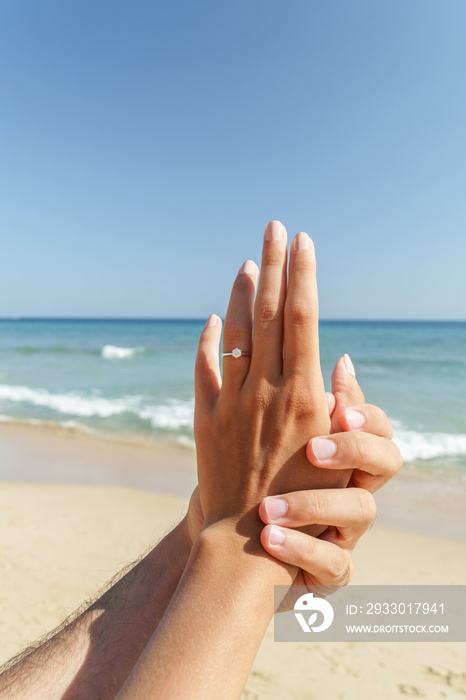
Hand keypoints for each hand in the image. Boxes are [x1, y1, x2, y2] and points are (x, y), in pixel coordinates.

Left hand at [194, 222, 346, 553]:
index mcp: (303, 394)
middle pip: (270, 312)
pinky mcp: (206, 417)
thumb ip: (334, 399)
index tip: (301, 238)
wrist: (246, 539)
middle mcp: (267, 389)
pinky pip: (204, 368)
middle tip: (273, 225)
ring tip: (247, 260)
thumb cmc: (304, 501)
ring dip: (240, 292)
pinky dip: (207, 340)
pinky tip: (210, 318)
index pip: (303, 317)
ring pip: (236, 331)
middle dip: (274, 264)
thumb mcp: (331, 449)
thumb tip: (337, 359)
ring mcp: (232, 401)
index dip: (302, 274)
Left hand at [258, 361, 402, 587]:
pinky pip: (332, 565)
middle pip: (385, 462)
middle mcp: (353, 488)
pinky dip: (301, 553)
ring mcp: (345, 531)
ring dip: (313, 506)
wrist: (241, 549)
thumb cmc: (270, 485)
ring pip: (360, 514)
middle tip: (313, 449)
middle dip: (353, 449)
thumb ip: (306, 402)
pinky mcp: (329, 570)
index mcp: (344, 457)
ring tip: (268, 509)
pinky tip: (269, 539)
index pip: (376, 426)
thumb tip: (342, 359)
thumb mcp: (282, 443)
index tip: (336, 410)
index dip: (364, 416)